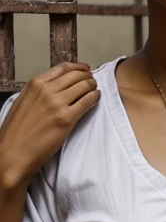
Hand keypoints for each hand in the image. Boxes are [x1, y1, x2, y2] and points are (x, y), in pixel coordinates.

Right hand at [0, 63, 98, 189]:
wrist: (12, 153)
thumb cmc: (16, 131)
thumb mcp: (24, 102)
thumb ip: (39, 92)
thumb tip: (57, 86)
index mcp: (34, 84)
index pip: (64, 68)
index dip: (79, 68)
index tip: (86, 70)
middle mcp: (46, 90)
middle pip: (78, 75)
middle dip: (89, 77)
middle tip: (93, 82)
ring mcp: (57, 104)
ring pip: (85, 86)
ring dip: (93, 87)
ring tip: (95, 91)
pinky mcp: (67, 119)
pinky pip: (88, 101)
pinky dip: (95, 98)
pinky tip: (96, 99)